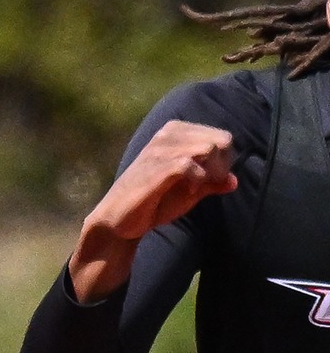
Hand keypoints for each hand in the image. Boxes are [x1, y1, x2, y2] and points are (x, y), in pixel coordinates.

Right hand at [90, 120, 236, 239]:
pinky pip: (191, 164)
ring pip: (208, 148)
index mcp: (176, 133)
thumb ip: (210, 183)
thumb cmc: (153, 202)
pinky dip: (197, 180)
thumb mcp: (189, 191)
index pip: (221, 136)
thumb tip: (234, 181)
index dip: (225, 161)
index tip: (212, 180)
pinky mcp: (156, 166)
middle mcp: (168, 135)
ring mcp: (160, 149)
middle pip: (220, 140)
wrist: (120, 219)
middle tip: (207, 185)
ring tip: (197, 188)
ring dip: (211, 173)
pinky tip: (189, 191)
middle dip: (222, 165)